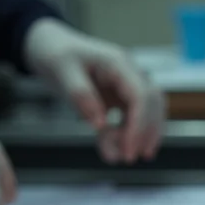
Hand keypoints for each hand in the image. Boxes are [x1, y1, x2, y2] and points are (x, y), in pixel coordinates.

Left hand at [24, 19, 164, 163]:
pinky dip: (130, 136)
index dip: (139, 126)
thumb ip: (81, 95)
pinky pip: (135, 119)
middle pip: (153, 105)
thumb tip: (99, 124)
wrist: (51, 46)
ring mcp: (128, 86)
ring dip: (143, 137)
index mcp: (118, 63)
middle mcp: (129, 74)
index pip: (141, 96)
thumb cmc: (56, 54)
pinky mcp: (122, 98)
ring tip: (125, 157)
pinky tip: (118, 150)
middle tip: (129, 158)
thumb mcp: (62, 71)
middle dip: (145, 134)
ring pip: (150, 113)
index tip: (128, 150)